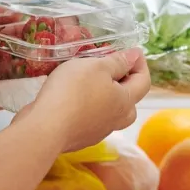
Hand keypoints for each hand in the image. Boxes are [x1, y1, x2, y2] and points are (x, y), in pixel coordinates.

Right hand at [24, 48, 150, 151]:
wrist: (44, 128)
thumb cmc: (73, 91)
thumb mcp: (96, 66)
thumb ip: (118, 61)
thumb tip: (136, 56)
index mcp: (125, 101)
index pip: (144, 81)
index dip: (140, 64)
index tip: (132, 51)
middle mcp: (116, 120)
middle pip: (130, 102)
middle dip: (126, 85)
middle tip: (113, 71)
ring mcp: (98, 132)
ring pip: (110, 113)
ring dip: (106, 98)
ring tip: (92, 84)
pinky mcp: (80, 138)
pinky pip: (91, 120)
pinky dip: (88, 108)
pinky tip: (74, 99)